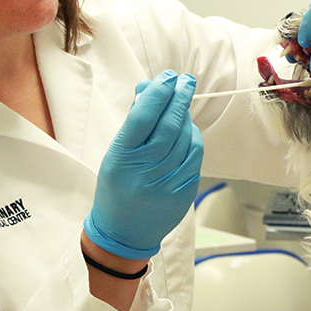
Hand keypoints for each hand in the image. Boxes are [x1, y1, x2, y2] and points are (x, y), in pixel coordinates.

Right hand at [84, 71, 203, 259]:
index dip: (158, 93)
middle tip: (185, 80)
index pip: (143, 117)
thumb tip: (149, 88)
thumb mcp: (116, 153)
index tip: (168, 77)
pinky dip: (192, 137)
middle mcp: (145, 170)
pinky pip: (194, 156)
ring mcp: (167, 182)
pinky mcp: (184, 191)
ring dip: (186, 116)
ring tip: (181, 105)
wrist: (123, 232)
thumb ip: (134, 122)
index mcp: (122, 158)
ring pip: (185, 139)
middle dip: (179, 98)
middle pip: (169, 125)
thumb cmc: (116, 187)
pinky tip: (187, 129)